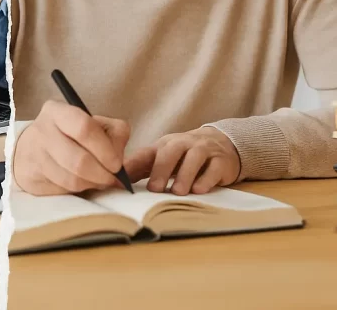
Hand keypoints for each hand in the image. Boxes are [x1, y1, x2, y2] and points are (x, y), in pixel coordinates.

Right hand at [12, 100, 130, 195]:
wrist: (30, 151)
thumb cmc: (70, 136)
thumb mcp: (93, 124)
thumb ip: (114, 135)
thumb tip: (120, 164)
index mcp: (57, 112)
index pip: (85, 128)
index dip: (106, 150)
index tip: (116, 164)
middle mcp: (41, 131)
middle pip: (79, 160)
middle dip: (102, 174)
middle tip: (111, 178)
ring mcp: (34, 156)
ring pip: (72, 180)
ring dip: (92, 184)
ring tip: (97, 180)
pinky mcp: (31, 178)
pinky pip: (63, 191)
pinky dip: (78, 191)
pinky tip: (81, 183)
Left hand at [123, 127, 240, 194]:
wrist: (221, 144)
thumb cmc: (183, 156)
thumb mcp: (162, 158)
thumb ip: (141, 169)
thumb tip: (115, 181)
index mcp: (163, 145)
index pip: (146, 153)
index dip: (134, 165)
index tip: (124, 181)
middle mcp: (182, 144)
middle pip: (170, 152)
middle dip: (161, 170)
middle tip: (155, 188)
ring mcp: (203, 150)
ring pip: (194, 158)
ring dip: (185, 175)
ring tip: (178, 192)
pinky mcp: (221, 161)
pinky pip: (214, 168)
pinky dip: (206, 179)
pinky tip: (199, 190)